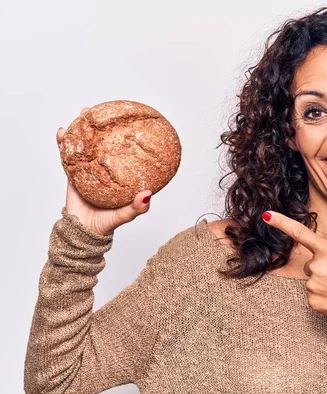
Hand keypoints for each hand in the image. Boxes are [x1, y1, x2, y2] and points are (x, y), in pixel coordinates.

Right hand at [57, 107, 152, 235]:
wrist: (81, 233)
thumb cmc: (105, 225)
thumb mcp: (124, 215)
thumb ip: (136, 207)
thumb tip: (148, 194)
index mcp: (119, 177)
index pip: (125, 154)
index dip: (127, 138)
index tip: (130, 121)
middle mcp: (105, 171)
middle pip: (105, 145)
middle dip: (104, 128)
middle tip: (105, 110)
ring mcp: (88, 171)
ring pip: (85, 147)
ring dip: (83, 130)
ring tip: (82, 114)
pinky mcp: (72, 175)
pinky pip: (67, 156)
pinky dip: (64, 144)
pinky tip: (62, 133)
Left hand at [262, 211, 326, 317]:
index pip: (300, 233)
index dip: (282, 223)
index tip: (267, 216)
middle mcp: (316, 265)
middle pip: (310, 265)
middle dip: (322, 270)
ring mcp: (312, 284)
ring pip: (313, 282)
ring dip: (324, 285)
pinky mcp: (311, 301)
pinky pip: (314, 297)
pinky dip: (323, 298)